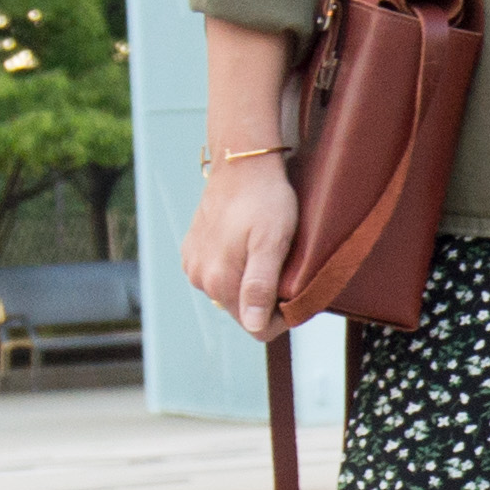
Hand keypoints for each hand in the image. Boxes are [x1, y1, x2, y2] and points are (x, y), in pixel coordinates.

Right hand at [188, 155, 300, 337]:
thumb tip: (253, 325)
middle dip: (267, 298)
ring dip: (251, 282)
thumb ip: (261, 286)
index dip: (281, 315)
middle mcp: (200, 279)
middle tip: (285, 265)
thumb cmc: (265, 199)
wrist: (241, 162)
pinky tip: (247, 244)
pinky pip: (218, 273)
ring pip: (231, 293)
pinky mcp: (192, 250)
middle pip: (243, 311)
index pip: (256, 328)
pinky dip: (236, 266)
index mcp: (220, 282)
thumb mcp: (272, 242)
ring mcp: (193, 265)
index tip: (297, 289)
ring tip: (267, 251)